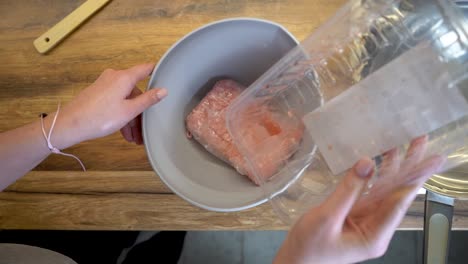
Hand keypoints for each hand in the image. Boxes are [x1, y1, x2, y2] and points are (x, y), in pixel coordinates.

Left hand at [48, 63, 166, 148]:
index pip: (146, 69)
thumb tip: (164, 90)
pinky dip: (121, 116)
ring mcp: (105, 85)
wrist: (70, 124)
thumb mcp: (129, 111)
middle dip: (141, 112)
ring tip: (133, 138)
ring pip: (125, 100)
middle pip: (135, 92)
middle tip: (144, 131)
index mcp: (124, 77)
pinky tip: (124, 133)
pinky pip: (115, 102)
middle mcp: (115, 77)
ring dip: (131, 119)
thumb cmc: (101, 117)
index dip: (157, 71)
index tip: (167, 76)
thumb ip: (148, 100)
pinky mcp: (98, 93)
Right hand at [274, 136, 443, 263]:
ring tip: (404, 143)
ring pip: (384, 190)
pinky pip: (370, 193)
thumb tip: (366, 163)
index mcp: (375, 236)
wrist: (294, 262)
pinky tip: (380, 160)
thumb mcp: (326, 218)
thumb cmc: (308, 248)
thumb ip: (347, 191)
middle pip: (397, 193)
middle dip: (410, 167)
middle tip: (421, 141)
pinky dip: (374, 175)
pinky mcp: (355, 216)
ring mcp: (366, 221)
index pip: (400, 202)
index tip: (430, 159)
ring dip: (393, 167)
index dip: (415, 178)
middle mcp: (376, 228)